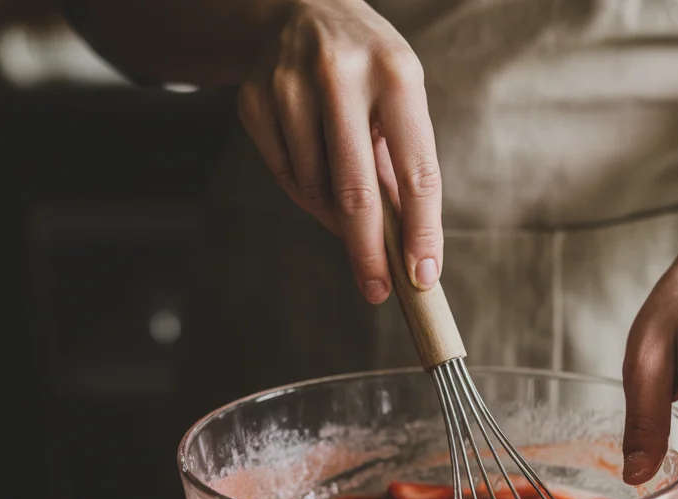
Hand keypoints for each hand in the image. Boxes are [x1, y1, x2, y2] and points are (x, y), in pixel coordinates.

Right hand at [235, 0, 442, 302]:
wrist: (302, 7)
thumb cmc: (371, 71)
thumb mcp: (403, 100)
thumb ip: (404, 168)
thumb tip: (412, 252)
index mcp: (398, 75)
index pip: (417, 171)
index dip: (422, 232)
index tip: (423, 277)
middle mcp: (342, 76)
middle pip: (356, 191)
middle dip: (369, 252)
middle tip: (377, 290)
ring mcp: (290, 85)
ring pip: (315, 188)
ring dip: (336, 216)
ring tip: (350, 205)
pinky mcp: (254, 99)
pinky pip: (285, 174)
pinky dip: (306, 193)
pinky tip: (318, 177)